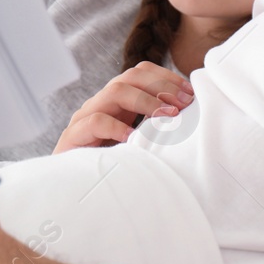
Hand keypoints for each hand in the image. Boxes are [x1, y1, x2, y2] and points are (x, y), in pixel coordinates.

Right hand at [53, 62, 193, 153]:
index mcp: (117, 102)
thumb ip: (155, 129)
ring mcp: (85, 117)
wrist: (73, 190)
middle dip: (162, 86)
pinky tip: (133, 139)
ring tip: (166, 116)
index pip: (141, 73)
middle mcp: (101, 104)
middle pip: (130, 76)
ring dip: (146, 101)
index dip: (166, 77)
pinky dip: (117, 127)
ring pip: (115, 91)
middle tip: (183, 104)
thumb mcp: (138, 143)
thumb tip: (190, 118)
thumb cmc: (112, 167)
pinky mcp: (73, 136)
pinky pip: (96, 121)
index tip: (190, 94)